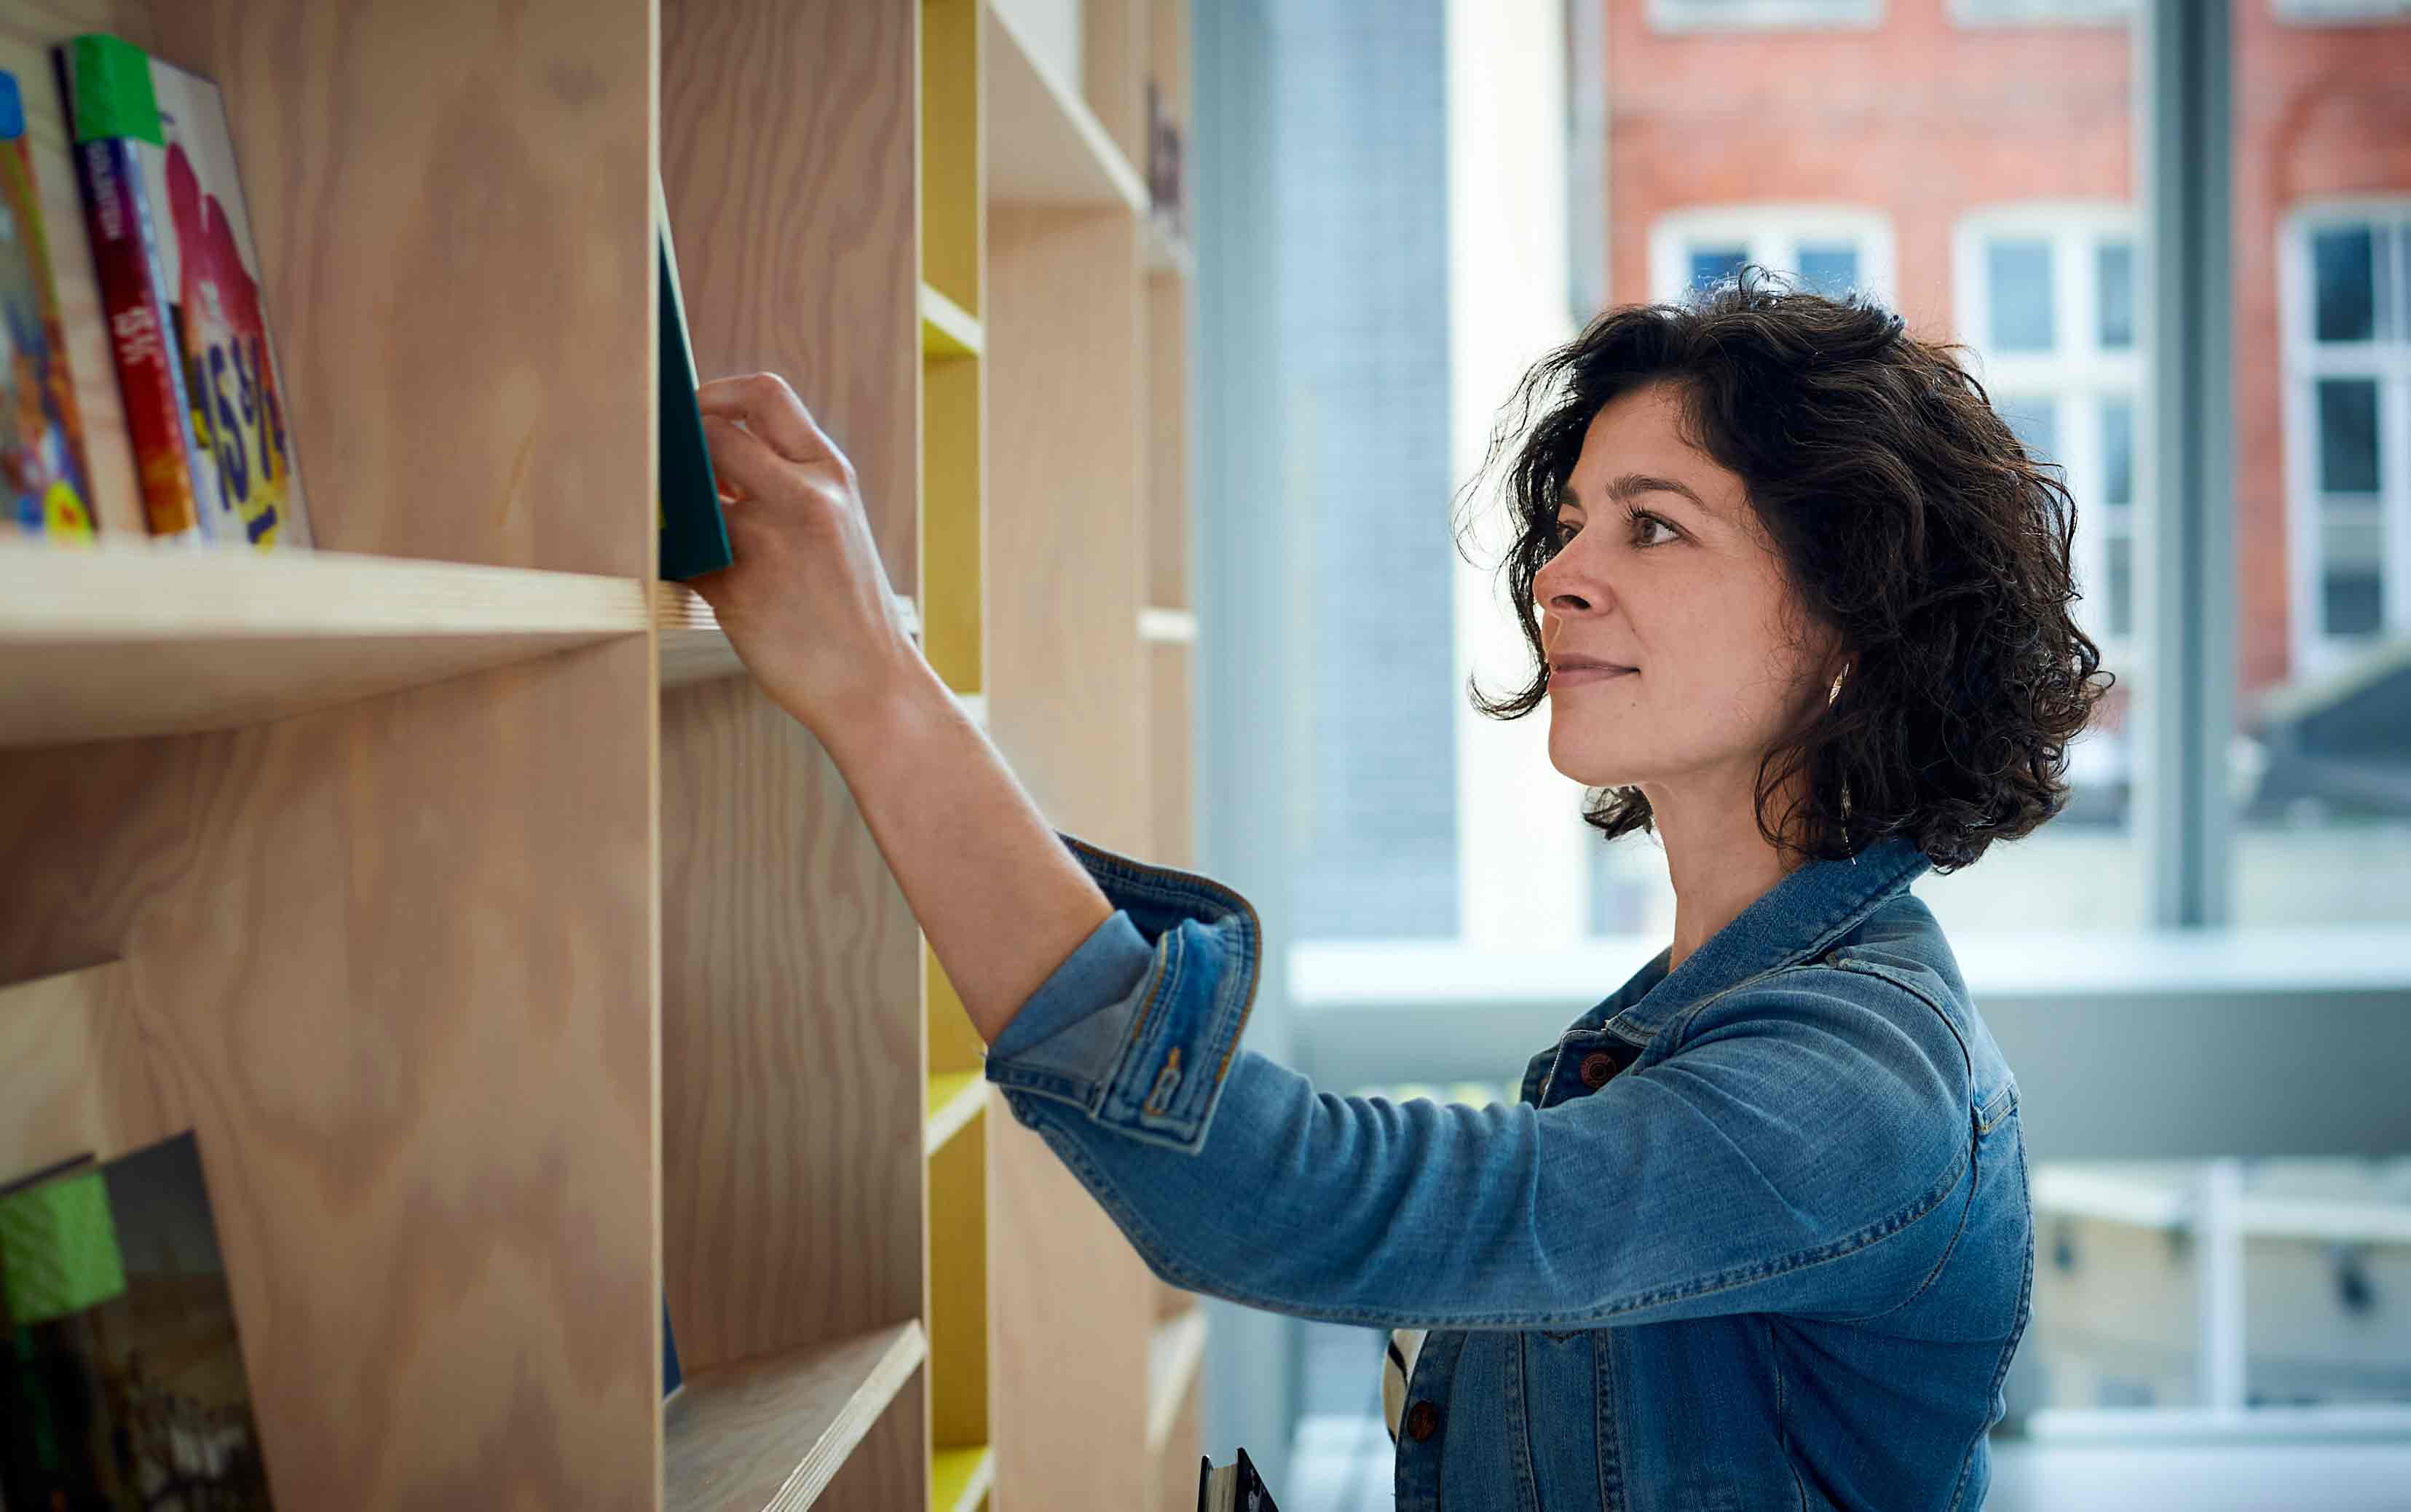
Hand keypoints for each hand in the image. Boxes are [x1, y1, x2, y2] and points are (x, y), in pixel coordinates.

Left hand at [686, 373, 926, 732]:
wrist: (873, 687)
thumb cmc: (849, 610)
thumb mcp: (838, 527)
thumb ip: (787, 485)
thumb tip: (708, 458)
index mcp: (832, 476)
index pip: (765, 395)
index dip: (715, 395)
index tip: (696, 416)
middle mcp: (805, 499)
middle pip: (716, 432)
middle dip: (682, 442)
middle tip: (669, 465)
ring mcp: (770, 543)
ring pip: (690, 495)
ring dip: (673, 502)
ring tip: (678, 519)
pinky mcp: (736, 591)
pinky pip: (682, 555)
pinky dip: (675, 556)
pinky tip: (685, 567)